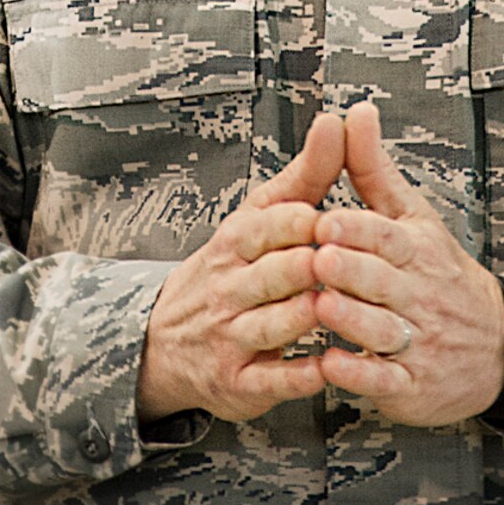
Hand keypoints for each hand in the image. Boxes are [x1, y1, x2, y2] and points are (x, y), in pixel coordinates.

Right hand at [136, 111, 343, 424]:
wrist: (166, 339)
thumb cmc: (232, 266)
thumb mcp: (260, 215)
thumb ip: (306, 174)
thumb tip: (337, 120)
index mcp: (237, 241)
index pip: (263, 226)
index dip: (295, 223)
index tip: (322, 217)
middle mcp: (230, 287)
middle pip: (268, 275)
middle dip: (299, 268)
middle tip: (332, 262)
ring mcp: (232, 336)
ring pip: (267, 326)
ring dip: (299, 317)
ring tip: (328, 308)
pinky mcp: (239, 383)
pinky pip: (269, 381)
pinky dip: (296, 376)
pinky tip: (324, 367)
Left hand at [313, 100, 503, 427]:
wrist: (494, 345)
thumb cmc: (436, 270)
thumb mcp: (411, 215)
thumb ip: (373, 169)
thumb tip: (355, 110)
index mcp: (418, 250)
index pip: (388, 236)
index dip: (357, 229)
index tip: (326, 220)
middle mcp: (420, 294)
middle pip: (384, 281)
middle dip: (353, 271)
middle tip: (320, 259)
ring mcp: (418, 342)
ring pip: (384, 331)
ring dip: (352, 321)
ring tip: (321, 306)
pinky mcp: (411, 384)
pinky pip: (386, 381)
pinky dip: (360, 375)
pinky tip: (332, 364)